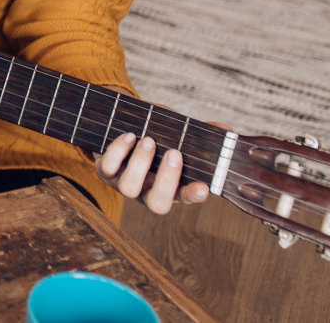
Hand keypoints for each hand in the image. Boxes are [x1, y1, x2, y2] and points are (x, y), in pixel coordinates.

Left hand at [95, 131, 213, 213]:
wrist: (118, 125)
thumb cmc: (153, 134)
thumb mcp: (175, 133)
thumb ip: (198, 134)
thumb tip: (225, 129)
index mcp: (170, 186)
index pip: (185, 198)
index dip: (193, 196)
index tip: (204, 187)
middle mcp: (147, 190)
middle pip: (157, 204)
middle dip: (167, 180)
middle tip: (174, 153)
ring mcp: (123, 183)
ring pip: (130, 188)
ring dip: (141, 163)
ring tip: (148, 140)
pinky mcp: (104, 171)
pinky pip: (108, 168)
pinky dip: (118, 151)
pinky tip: (129, 136)